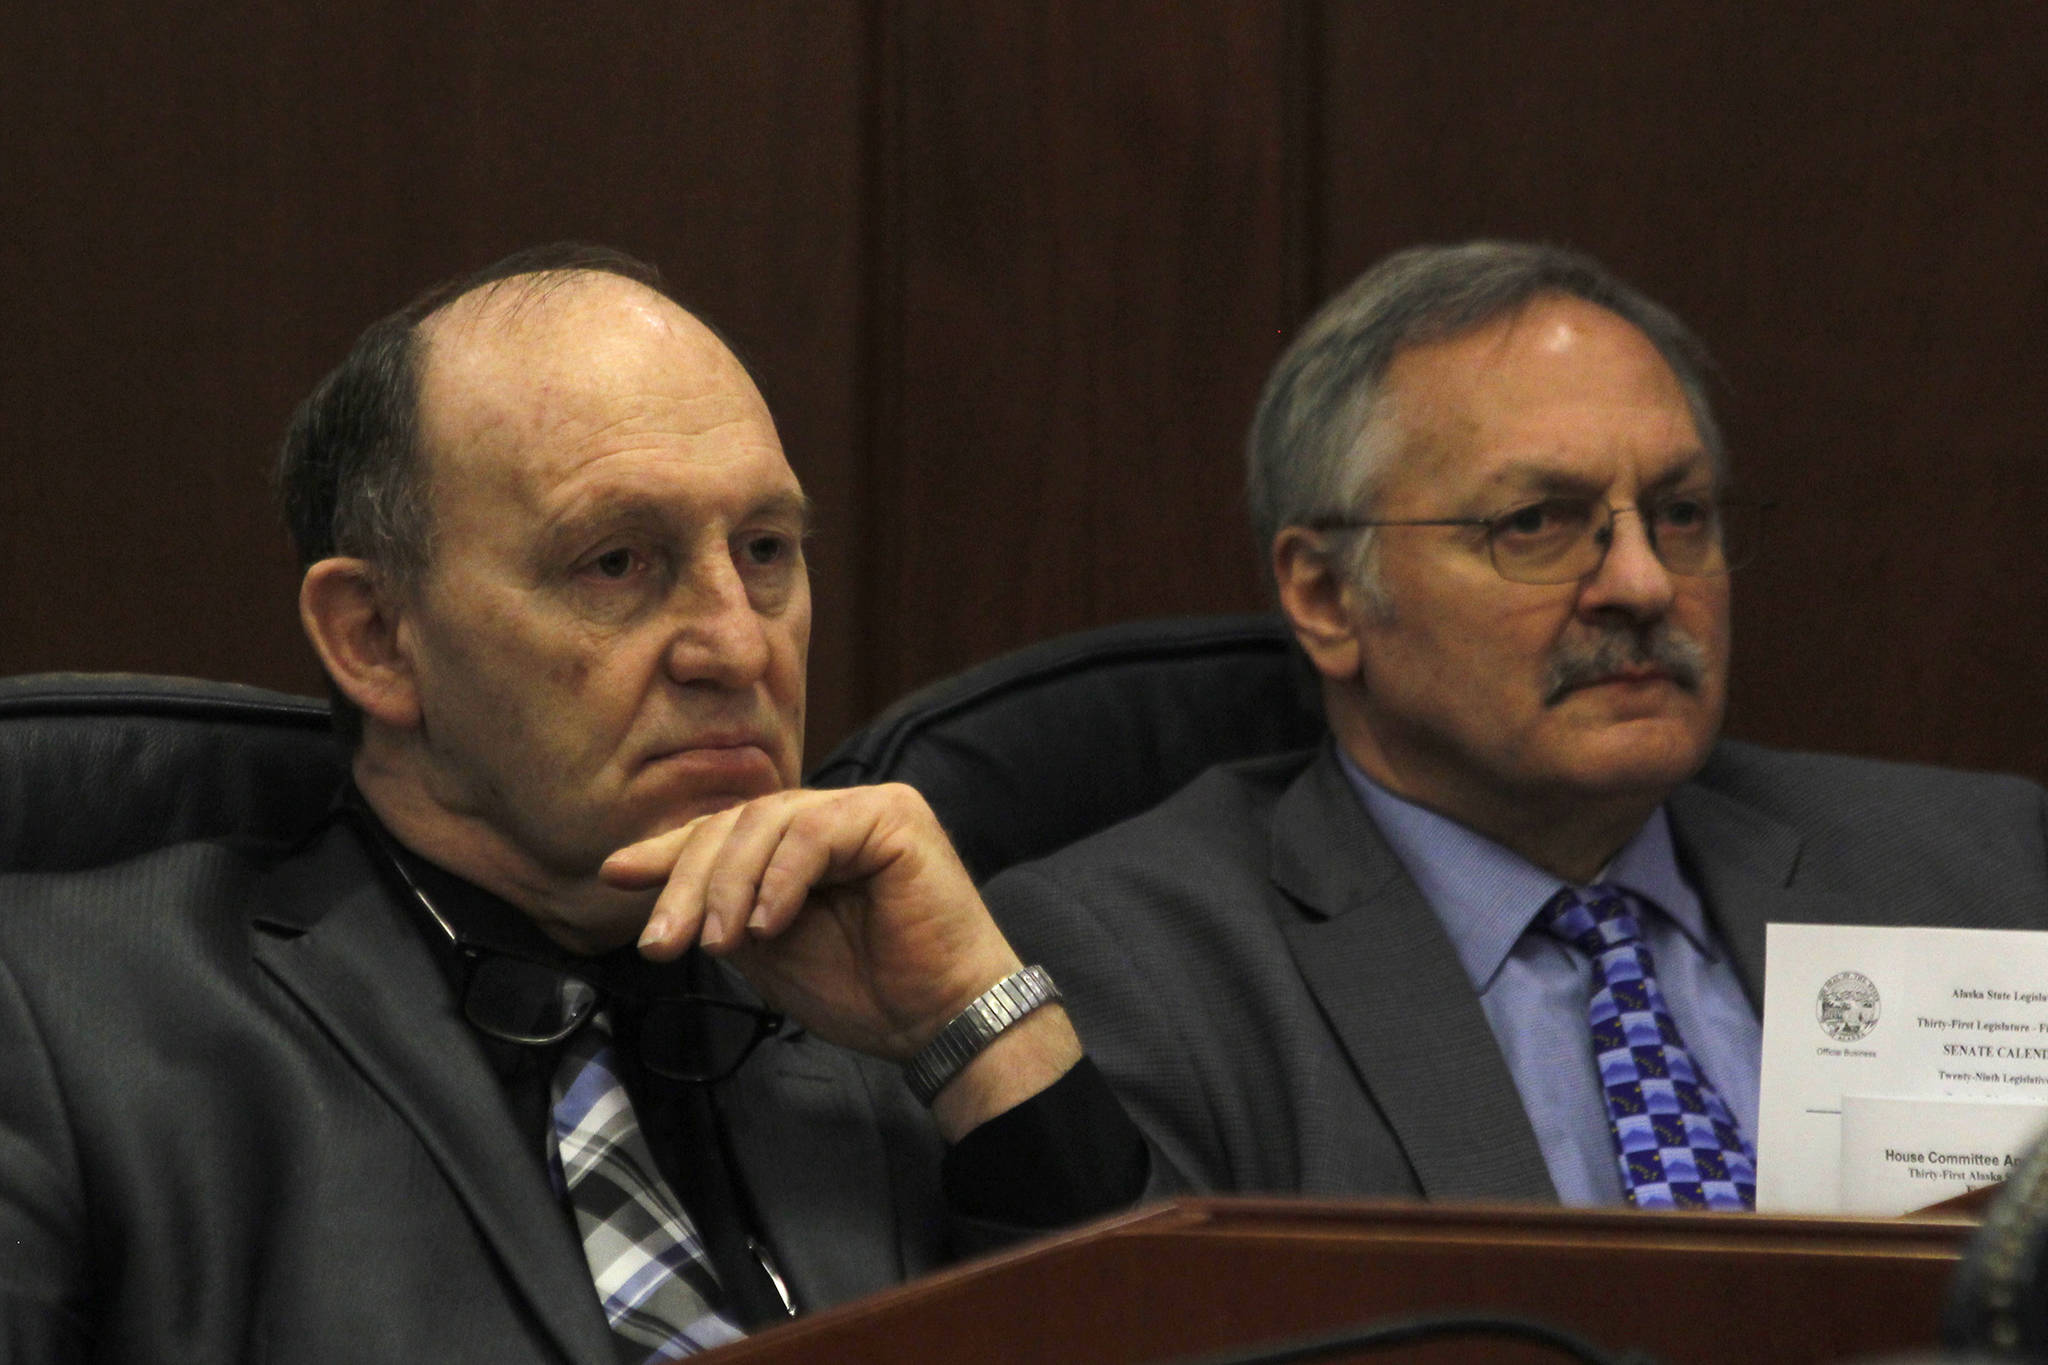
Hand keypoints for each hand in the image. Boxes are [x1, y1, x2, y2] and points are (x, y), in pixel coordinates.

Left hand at [604, 783, 1024, 1062]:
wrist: (940, 1022)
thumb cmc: (868, 991)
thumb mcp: (769, 948)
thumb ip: (725, 909)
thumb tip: (657, 890)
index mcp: (805, 841)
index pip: (726, 831)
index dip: (670, 852)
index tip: (615, 876)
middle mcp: (835, 812)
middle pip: (736, 823)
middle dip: (688, 881)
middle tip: (660, 942)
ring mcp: (867, 807)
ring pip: (766, 822)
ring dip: (727, 886)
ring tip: (716, 945)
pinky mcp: (894, 817)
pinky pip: (813, 833)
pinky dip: (779, 880)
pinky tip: (764, 926)